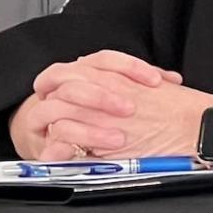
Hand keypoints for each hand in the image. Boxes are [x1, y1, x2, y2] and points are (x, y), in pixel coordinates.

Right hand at [9, 50, 182, 159]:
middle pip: (78, 76)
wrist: (54, 137)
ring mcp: (48, 107)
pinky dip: (70, 146)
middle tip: (130, 109)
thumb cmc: (93, 117)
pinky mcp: (40, 134)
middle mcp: (64, 85)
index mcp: (84, 71)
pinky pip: (53, 138)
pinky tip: (89, 154)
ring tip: (118, 139)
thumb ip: (139, 86)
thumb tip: (172, 79)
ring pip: (60, 105)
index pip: (106, 58)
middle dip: (104, 94)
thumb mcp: (117, 99)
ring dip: (90, 125)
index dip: (131, 66)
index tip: (155, 81)